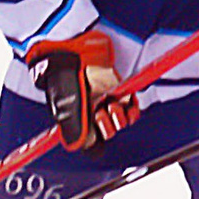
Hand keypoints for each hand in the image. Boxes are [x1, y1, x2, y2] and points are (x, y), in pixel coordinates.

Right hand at [29, 29, 136, 151]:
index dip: (93, 143)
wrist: (76, 52)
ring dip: (120, 118)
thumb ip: (72, 126)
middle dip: (107, 128)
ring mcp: (105, 102)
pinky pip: (132, 110)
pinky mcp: (119, 92)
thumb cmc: (66, 75)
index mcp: (75, 118)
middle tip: (100, 113)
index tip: (95, 139)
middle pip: (106, 134)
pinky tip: (126, 102)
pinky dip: (132, 109)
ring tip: (112, 104)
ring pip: (120, 123)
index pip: (87, 141)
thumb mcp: (67, 102)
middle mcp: (90, 112)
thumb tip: (75, 146)